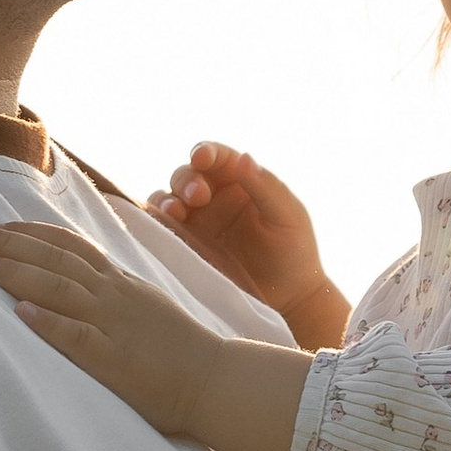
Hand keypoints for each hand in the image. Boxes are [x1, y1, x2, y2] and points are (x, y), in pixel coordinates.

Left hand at [0, 221, 310, 450]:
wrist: (219, 380)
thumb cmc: (180, 351)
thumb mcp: (146, 306)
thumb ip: (114, 291)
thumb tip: (81, 281)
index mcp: (120, 282)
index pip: (68, 245)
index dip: (28, 232)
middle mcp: (114, 295)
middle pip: (55, 259)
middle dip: (9, 244)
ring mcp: (116, 326)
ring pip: (60, 289)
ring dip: (17, 273)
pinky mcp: (117, 361)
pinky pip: (79, 338)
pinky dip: (48, 323)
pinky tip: (20, 313)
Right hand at [146, 144, 348, 349]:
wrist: (288, 298)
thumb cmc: (294, 251)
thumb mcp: (287, 215)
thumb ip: (266, 186)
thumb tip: (243, 157)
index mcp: (240, 181)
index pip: (217, 158)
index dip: (206, 152)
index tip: (201, 158)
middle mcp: (213, 197)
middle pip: (187, 176)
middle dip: (187, 181)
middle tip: (198, 197)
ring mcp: (197, 222)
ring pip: (168, 199)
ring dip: (167, 201)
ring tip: (175, 212)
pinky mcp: (185, 247)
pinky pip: (163, 230)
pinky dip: (155, 224)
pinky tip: (161, 228)